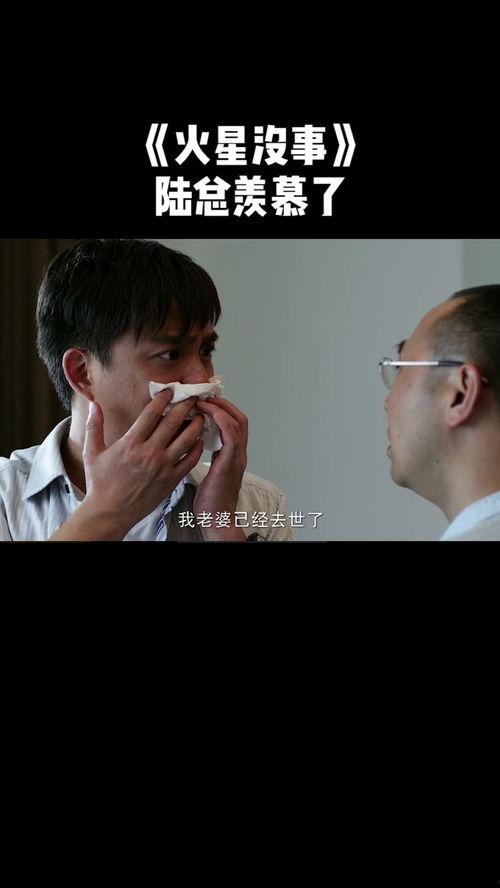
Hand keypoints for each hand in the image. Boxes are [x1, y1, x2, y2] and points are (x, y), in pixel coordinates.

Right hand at [78, 389, 204, 536]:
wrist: (110, 512)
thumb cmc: (100, 483)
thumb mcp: (92, 453)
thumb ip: (94, 426)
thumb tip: (93, 404)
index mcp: (130, 443)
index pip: (151, 414)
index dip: (163, 399)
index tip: (170, 390)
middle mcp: (149, 453)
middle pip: (173, 422)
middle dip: (185, 406)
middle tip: (193, 396)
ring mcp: (162, 467)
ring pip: (186, 440)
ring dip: (196, 425)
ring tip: (201, 415)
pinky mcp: (171, 480)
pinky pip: (190, 461)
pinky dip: (197, 448)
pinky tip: (199, 440)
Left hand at [192, 396, 247, 540]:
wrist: (216, 519)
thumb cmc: (210, 499)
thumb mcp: (209, 470)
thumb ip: (205, 454)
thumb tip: (190, 439)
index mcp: (233, 454)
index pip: (234, 423)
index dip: (222, 408)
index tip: (205, 400)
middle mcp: (239, 453)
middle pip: (240, 418)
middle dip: (223, 403)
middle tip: (204, 395)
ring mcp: (237, 457)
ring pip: (238, 422)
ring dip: (221, 407)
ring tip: (204, 400)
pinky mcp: (231, 463)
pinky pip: (231, 435)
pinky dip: (221, 420)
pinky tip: (207, 413)